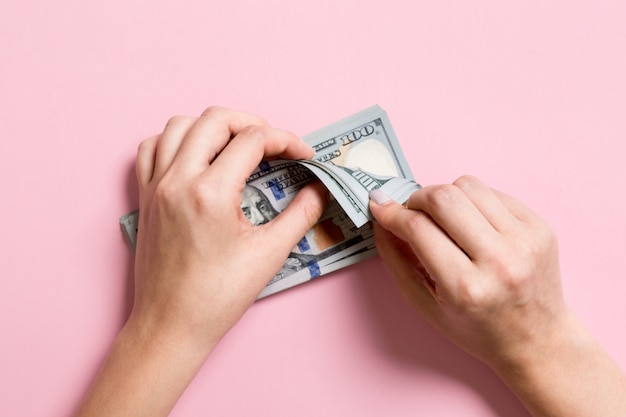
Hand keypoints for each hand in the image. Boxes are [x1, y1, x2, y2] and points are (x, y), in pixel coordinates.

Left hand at [131, 106, 325, 351]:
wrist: (171, 325)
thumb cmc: (216, 297)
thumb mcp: (269, 254)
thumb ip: (301, 215)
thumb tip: (319, 191)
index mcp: (211, 192)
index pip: (253, 141)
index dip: (286, 141)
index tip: (303, 155)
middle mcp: (178, 180)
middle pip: (215, 119)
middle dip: (252, 123)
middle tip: (274, 144)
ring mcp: (156, 186)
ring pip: (179, 125)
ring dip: (213, 126)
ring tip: (236, 144)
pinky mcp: (144, 197)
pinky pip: (151, 148)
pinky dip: (175, 140)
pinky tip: (195, 156)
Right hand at [370, 175, 563, 366]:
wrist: (536, 340)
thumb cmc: (479, 328)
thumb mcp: (426, 305)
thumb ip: (397, 260)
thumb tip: (382, 216)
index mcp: (466, 288)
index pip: (418, 228)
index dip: (392, 213)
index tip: (380, 207)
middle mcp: (499, 261)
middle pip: (443, 197)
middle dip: (417, 198)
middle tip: (413, 212)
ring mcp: (525, 241)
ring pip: (469, 185)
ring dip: (446, 196)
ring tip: (446, 220)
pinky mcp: (540, 227)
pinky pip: (494, 192)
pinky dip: (474, 202)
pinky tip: (473, 225)